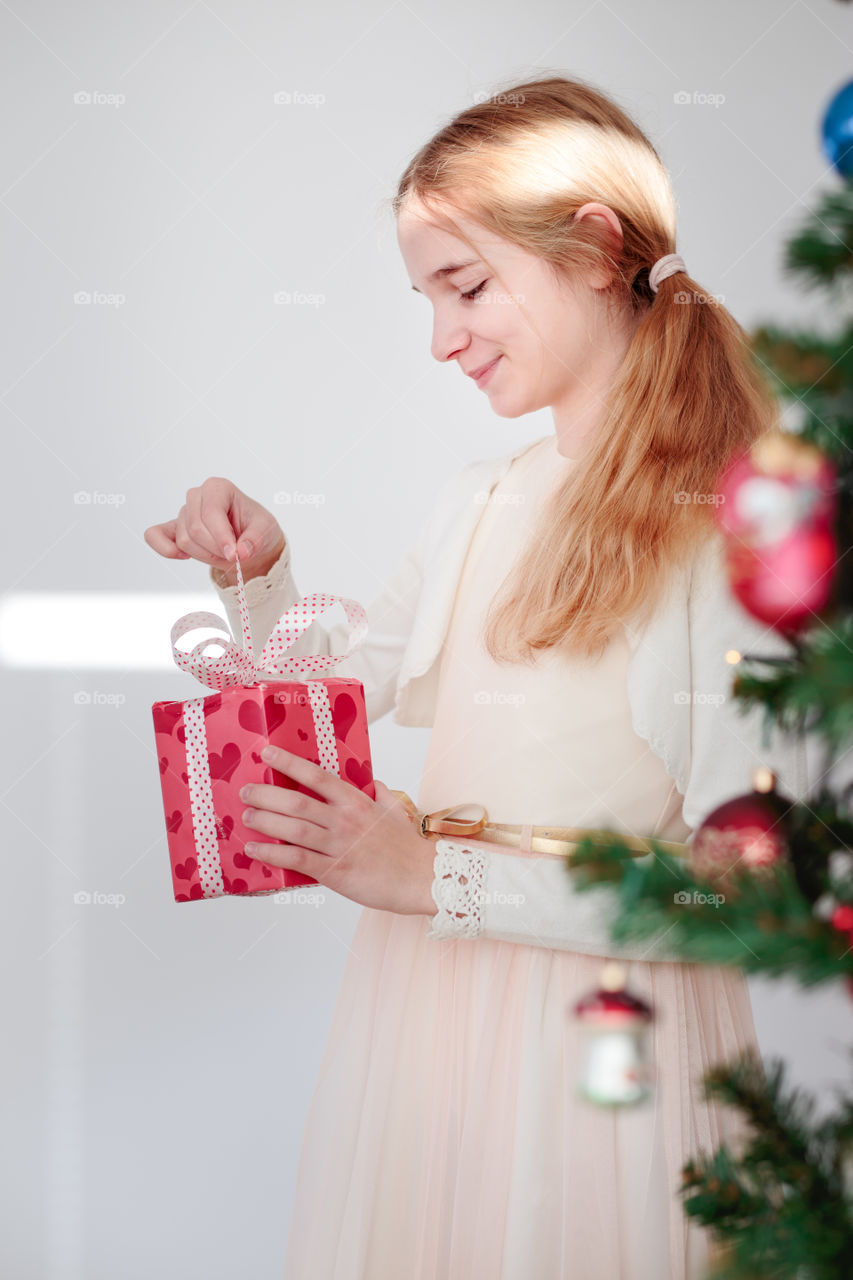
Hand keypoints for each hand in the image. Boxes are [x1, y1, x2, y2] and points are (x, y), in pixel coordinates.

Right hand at [144, 477, 284, 579]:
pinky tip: (184, 557)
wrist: (248, 542)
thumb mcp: (267, 530)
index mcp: (218, 488)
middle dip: (216, 549)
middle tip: (233, 554)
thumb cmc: (256, 529)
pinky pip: (154, 536)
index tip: (235, 554)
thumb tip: (241, 552)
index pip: (210, 513)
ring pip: (184, 540)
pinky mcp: (172, 528)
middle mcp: (197, 495)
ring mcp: (183, 512)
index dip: (221, 537)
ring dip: (205, 555)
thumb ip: (256, 539)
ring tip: (221, 553)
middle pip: (195, 529)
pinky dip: (166, 549)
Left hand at [240, 744, 437, 916]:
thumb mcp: (395, 809)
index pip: (317, 776)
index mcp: (357, 801)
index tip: (268, 754)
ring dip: (264, 822)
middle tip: (246, 792)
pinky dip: (272, 854)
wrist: (422, 879)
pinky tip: (255, 850)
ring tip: (245, 817)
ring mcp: (338, 846)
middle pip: (296, 802)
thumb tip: (370, 781)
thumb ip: (379, 792)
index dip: (289, 764)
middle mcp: (344, 820)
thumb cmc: (407, 846)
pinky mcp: (334, 873)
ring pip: (292, 830)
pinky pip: (296, 860)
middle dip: (265, 795)